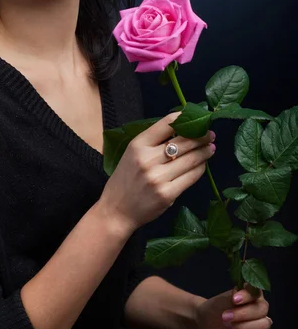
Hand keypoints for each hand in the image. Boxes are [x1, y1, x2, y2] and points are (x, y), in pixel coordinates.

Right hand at [99, 111, 215, 232]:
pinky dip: (200, 169)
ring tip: (211, 148)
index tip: (196, 118)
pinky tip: (203, 165)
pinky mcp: (167, 194)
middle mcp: (148, 159)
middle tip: (210, 134)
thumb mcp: (132, 154)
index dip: (184, 118)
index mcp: (138, 145)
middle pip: (184, 141)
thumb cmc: (126, 179)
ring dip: (205, 152)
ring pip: (191, 159)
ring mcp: (158, 178)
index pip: (166, 124)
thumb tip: (182, 130)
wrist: (116, 210)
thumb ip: (153, 142)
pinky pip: (191, 177)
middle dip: (201, 136)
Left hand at [195, 283, 271, 328]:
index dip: (247, 296)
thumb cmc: (216, 309)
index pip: (256, 291)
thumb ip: (234, 296)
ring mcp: (259, 323)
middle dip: (244, 314)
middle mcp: (258, 307)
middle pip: (262, 309)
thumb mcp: (222, 300)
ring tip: (231, 326)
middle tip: (226, 316)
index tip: (234, 300)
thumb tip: (243, 293)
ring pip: (265, 324)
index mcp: (250, 294)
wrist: (208, 325)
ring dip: (247, 326)